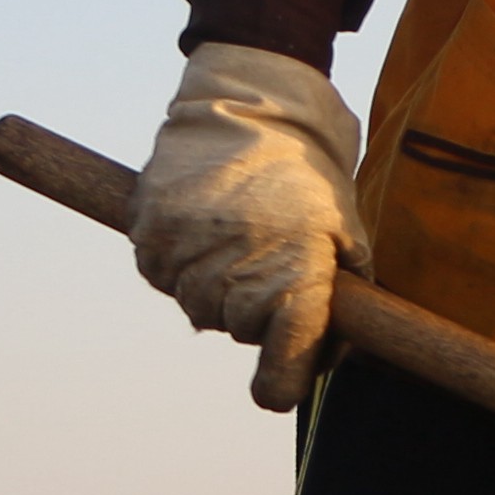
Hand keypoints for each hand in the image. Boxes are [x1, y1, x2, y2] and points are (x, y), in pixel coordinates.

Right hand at [129, 45, 366, 412]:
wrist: (249, 100)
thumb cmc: (310, 169)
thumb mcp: (345, 229)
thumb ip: (341, 295)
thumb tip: (327, 353)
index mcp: (297, 271)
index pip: (285, 353)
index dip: (282, 380)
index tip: (274, 394)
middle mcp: (237, 268)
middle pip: (238, 330)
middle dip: (254, 313)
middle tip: (267, 263)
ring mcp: (188, 250)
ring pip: (197, 306)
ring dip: (215, 287)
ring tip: (237, 234)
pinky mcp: (149, 229)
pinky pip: (161, 273)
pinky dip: (179, 262)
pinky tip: (203, 226)